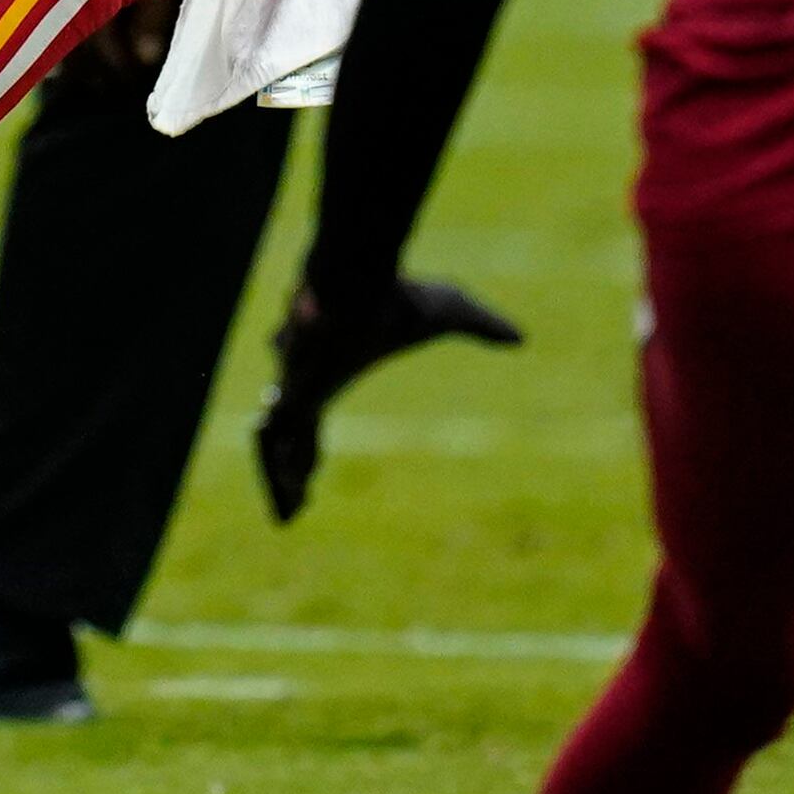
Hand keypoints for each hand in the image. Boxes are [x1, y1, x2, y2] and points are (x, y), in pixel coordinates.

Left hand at [254, 270, 523, 524]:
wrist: (364, 280)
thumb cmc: (403, 294)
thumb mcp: (451, 312)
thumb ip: (481, 327)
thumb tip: (521, 337)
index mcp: (332, 368)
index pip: (312, 412)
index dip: (310, 442)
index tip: (313, 471)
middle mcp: (305, 378)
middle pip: (286, 428)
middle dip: (288, 461)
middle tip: (297, 497)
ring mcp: (293, 384)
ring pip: (272, 438)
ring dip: (278, 474)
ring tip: (289, 514)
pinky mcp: (293, 390)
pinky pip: (275, 439)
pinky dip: (278, 470)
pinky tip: (290, 502)